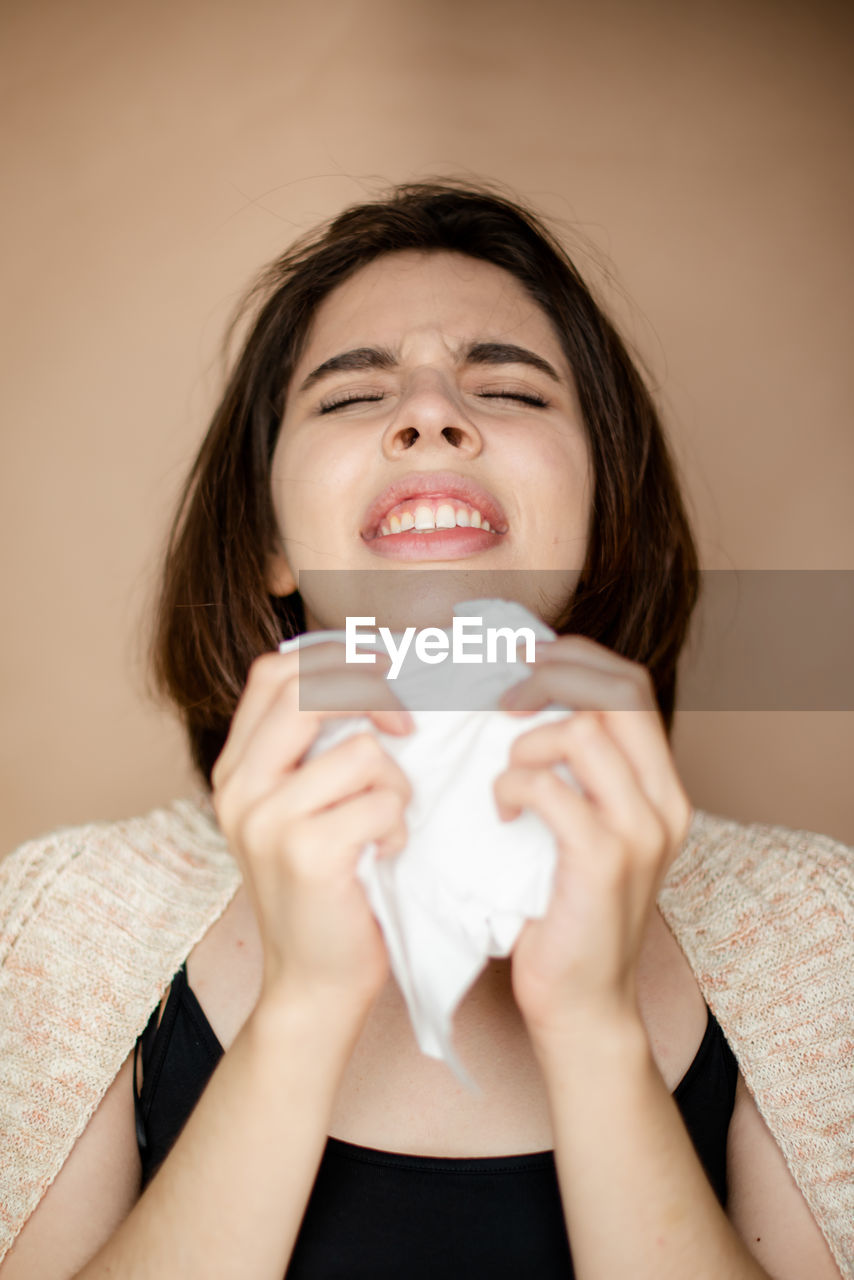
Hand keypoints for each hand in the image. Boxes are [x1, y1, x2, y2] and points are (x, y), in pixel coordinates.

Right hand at [211, 642, 413, 1019]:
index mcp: (235, 769)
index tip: (382, 672)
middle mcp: (240, 788)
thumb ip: (313, 750)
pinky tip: (384, 855)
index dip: (334, 657)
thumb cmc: (326, 889)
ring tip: (386, 825)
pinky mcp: (307, 853)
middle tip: (406, 727)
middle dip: (374, 695)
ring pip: (362, 751)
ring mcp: (267, 820)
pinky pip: (381, 801)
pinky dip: (398, 826)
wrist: (313, 981)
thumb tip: (374, 674)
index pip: (275, 672)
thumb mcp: (301, 809)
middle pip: (312, 691)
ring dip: (395, 785)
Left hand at [493, 636, 693, 1047]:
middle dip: (549, 680)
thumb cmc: (565, 913)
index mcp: (662, 788)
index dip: (576, 660)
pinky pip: (553, 790)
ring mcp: (640, 832)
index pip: (632, 685)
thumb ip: (576, 774)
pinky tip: (501, 812)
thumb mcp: (585, 832)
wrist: (582, 1004)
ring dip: (527, 742)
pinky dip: (514, 786)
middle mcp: (664, 803)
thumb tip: (522, 702)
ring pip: (584, 732)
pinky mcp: (604, 862)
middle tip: (502, 702)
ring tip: (505, 775)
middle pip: (615, 694)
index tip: (524, 662)